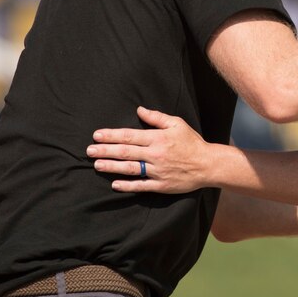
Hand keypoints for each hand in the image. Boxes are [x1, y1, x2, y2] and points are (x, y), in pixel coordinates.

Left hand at [87, 106, 212, 192]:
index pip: (130, 136)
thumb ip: (157, 118)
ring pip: (130, 169)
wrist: (208, 165)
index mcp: (158, 138)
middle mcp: (156, 155)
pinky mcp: (162, 185)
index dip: (111, 136)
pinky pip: (141, 186)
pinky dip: (127, 185)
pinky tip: (115, 184)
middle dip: (106, 151)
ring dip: (112, 167)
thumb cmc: (192, 143)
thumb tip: (139, 110)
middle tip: (89, 151)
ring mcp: (158, 171)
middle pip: (126, 152)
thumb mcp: (177, 124)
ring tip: (97, 165)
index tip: (97, 136)